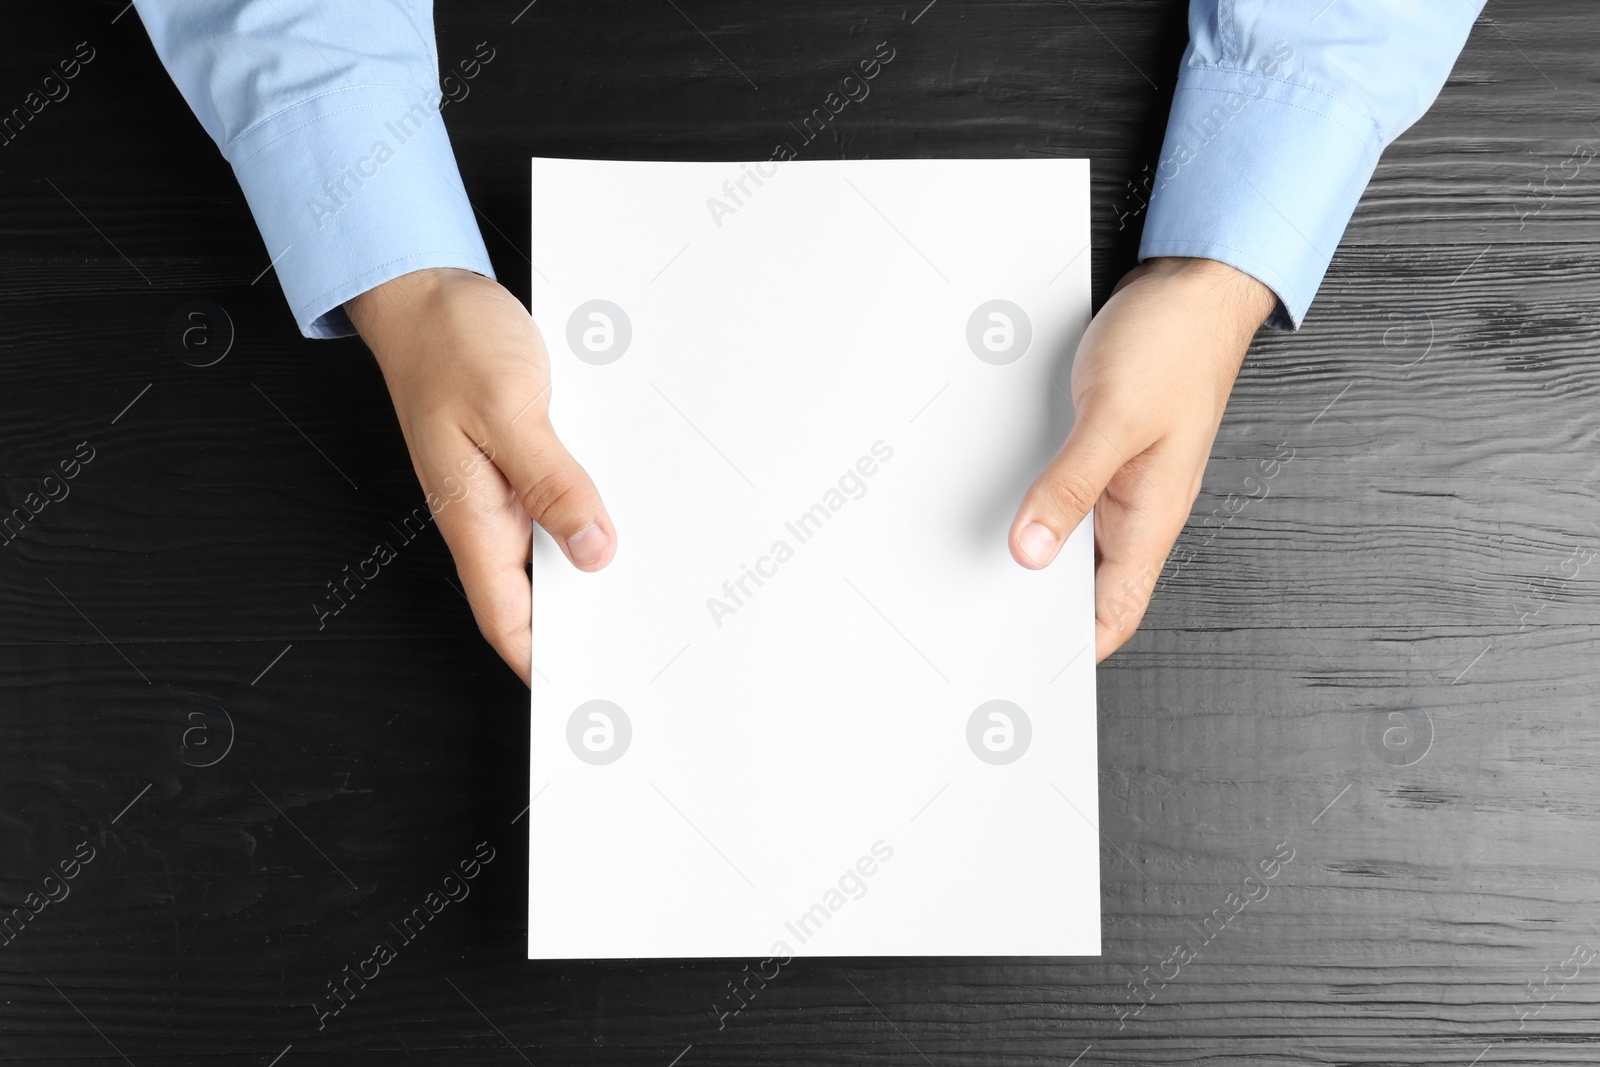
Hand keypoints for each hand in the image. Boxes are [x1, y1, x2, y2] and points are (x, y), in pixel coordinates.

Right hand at [346, 268, 615, 684]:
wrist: (426, 293)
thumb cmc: (451, 344)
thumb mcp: (510, 412)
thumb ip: (553, 484)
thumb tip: (594, 551)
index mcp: (473, 518)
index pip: (508, 620)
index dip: (544, 664)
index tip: (588, 693)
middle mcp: (486, 513)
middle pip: (537, 593)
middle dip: (583, 620)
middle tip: (641, 641)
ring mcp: (502, 489)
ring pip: (554, 546)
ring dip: (594, 562)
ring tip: (648, 585)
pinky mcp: (519, 459)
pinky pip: (559, 501)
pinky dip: (591, 512)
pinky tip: (626, 509)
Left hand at [1007, 256, 1274, 661]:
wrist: (1194, 285)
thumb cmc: (1174, 345)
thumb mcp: (1114, 419)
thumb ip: (1070, 487)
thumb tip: (1031, 550)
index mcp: (1151, 518)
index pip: (1114, 613)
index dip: (1075, 650)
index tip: (1025, 670)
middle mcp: (1139, 509)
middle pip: (1089, 585)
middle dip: (1041, 609)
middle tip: (982, 626)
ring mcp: (1124, 480)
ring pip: (1076, 540)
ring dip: (1036, 553)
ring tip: (983, 572)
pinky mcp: (1107, 449)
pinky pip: (1070, 496)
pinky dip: (1039, 508)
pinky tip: (1006, 504)